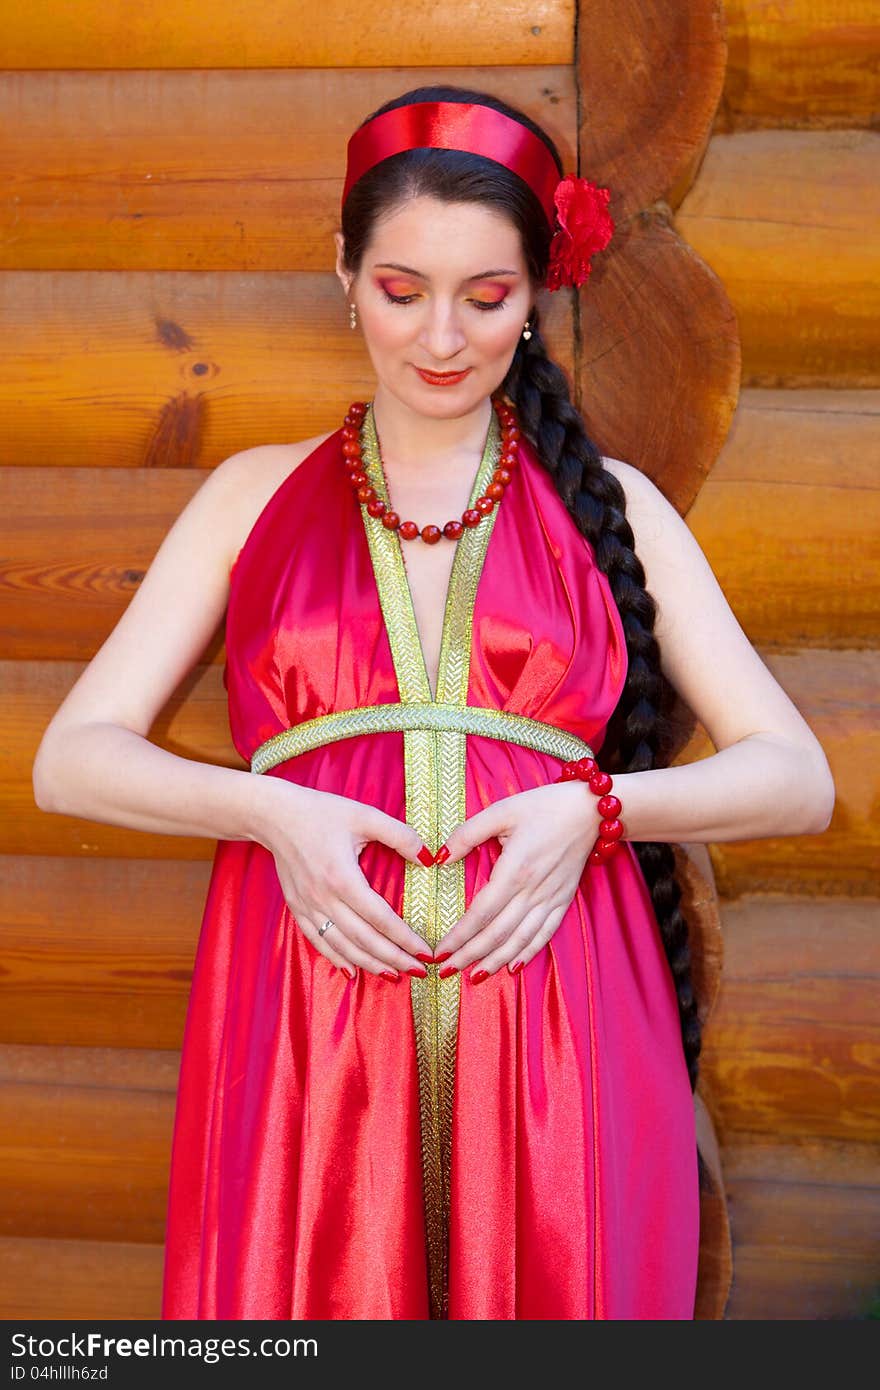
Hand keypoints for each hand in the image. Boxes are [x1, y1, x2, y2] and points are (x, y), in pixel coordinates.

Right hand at [255, 779, 433, 979]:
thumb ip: (400, 835)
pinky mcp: (297, 908)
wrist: (274, 815)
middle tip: (418, 971)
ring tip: (394, 975)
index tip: (426, 952)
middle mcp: (324, 898)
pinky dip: (337, 958)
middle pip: (363, 939)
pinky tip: (353, 971)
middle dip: (393, 959)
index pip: (380, 918)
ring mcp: (308, 906)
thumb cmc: (321, 811)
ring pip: (341, 946)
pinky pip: (318, 941)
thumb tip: (428, 858)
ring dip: (369, 964)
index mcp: (342, 877)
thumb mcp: (365, 815)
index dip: (405, 939)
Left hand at [432, 780, 601, 977]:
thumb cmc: (543, 806)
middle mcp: (533, 890)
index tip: (439, 952)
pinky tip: (513, 966)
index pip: (481, 913)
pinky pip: (544, 933)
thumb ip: (467, 834)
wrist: (592, 810)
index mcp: (515, 870)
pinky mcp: (563, 900)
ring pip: (520, 940)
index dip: (459, 936)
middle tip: (446, 971)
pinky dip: (528, 952)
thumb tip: (440, 858)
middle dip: (470, 956)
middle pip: (497, 933)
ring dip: (495, 961)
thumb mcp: (501, 811)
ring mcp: (551, 898)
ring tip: (474, 976)